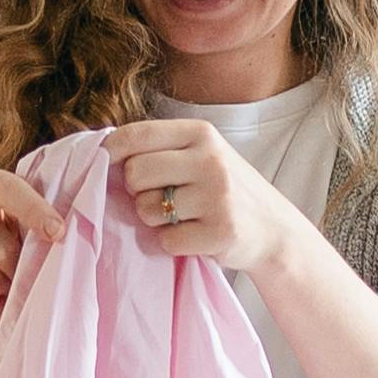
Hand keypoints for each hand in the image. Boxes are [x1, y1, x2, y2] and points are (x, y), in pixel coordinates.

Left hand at [101, 120, 291, 273]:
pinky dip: (171, 244)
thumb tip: (103, 153)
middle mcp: (211, 160)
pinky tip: (193, 237)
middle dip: (137, 191)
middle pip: (135, 173)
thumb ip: (160, 150)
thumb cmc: (224, 189)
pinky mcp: (220, 232)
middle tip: (159, 198)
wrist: (274, 229)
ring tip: (180, 218)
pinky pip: (165, 241)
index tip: (103, 165)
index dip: (110, 152)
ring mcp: (217, 196)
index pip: (136, 135)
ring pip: (146, 210)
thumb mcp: (201, 155)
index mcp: (201, 133)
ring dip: (153, 220)